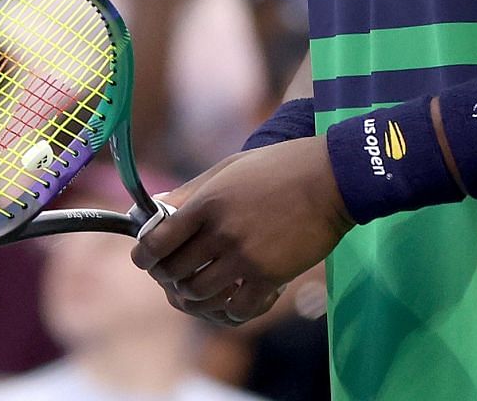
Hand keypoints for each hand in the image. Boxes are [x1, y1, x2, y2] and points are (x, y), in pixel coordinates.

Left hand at [132, 138, 352, 325]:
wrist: (331, 179)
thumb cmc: (280, 167)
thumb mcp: (230, 168)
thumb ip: (193, 190)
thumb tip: (159, 205)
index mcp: (207, 202)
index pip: (158, 241)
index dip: (146, 256)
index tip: (147, 260)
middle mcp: (221, 232)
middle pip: (174, 272)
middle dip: (166, 279)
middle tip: (172, 277)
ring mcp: (245, 258)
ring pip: (199, 295)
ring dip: (194, 297)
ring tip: (199, 291)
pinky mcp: (270, 277)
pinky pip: (236, 310)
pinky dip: (229, 310)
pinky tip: (232, 300)